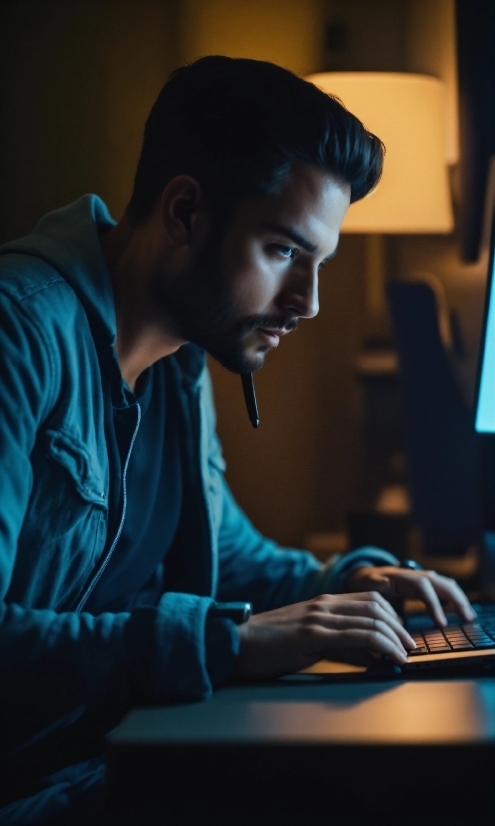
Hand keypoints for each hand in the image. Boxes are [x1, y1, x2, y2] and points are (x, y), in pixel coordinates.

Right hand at [235, 592, 416, 679]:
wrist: (236, 644)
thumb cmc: (269, 646)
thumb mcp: (308, 640)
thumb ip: (337, 644)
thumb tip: (367, 657)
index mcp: (322, 602)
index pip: (369, 600)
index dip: (391, 616)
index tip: (402, 635)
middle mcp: (324, 605)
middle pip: (375, 607)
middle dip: (399, 627)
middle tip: (410, 646)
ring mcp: (318, 618)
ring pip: (370, 620)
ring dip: (395, 638)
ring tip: (406, 654)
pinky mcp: (313, 635)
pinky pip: (357, 637)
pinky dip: (381, 646)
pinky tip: (391, 658)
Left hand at [347, 566, 475, 626]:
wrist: (363, 575)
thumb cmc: (364, 582)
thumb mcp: (365, 583)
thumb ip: (373, 583)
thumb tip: (384, 583)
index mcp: (401, 576)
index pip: (423, 586)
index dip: (433, 603)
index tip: (440, 623)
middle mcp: (414, 575)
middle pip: (440, 583)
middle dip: (455, 599)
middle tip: (466, 618)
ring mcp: (420, 579)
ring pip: (445, 584)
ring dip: (458, 598)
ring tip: (468, 616)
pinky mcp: (423, 586)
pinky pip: (442, 589)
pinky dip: (453, 598)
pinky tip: (461, 610)